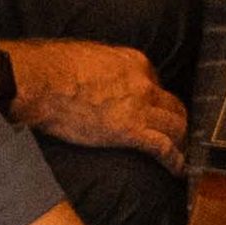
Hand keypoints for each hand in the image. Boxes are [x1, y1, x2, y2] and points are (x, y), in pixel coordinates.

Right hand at [0, 36, 191, 154]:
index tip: (152, 109)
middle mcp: (144, 84)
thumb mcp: (89, 54)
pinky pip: (164, 149)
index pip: (156, 82)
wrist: (44, 82)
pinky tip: (179, 170)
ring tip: (181, 153)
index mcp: (133, 62)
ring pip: (176, 127)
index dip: (156, 98)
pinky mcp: (132, 133)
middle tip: (176, 133)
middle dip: (176, 120)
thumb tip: (98, 75)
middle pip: (172, 105)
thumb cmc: (55, 66)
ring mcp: (140, 108)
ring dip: (181, 141)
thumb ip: (105, 66)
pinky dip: (176, 161)